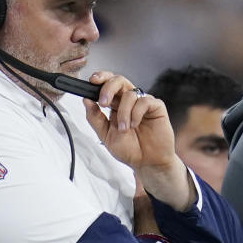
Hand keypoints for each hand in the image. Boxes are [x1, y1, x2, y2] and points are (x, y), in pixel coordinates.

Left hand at [84, 71, 195, 210]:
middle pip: (118, 80)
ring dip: (123, 112)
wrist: (147, 163)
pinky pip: (144, 101)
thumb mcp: (105, 135)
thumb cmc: (129, 150)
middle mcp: (128, 101)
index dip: (100, 78)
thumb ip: (95, 118)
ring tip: (124, 129)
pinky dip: (136, 113)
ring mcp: (143, 103)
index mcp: (115, 105)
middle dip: (108, 88)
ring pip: (130, 93)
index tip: (92, 81)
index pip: (107, 84)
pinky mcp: (156, 107)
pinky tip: (135, 125)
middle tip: (103, 103)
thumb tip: (86, 100)